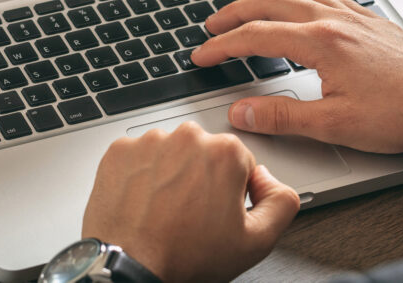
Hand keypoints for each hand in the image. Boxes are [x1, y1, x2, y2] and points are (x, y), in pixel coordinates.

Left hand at [82, 121, 299, 281]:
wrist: (130, 266)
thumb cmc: (184, 256)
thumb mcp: (256, 242)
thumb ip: (282, 202)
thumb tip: (271, 180)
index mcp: (225, 152)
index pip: (239, 162)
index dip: (232, 191)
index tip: (217, 211)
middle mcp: (188, 137)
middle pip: (204, 153)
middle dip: (202, 178)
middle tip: (191, 214)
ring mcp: (150, 141)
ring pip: (171, 153)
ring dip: (171, 174)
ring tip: (165, 210)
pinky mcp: (120, 150)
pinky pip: (139, 156)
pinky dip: (141, 174)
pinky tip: (144, 201)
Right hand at [192, 0, 402, 184]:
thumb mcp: (334, 124)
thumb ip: (281, 116)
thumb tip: (241, 113)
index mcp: (320, 42)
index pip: (256, 36)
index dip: (222, 46)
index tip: (202, 55)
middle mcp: (335, 20)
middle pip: (270, 2)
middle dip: (235, 13)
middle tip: (212, 25)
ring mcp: (355, 16)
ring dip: (265, 1)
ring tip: (248, 13)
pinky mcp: (372, 21)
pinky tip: (303, 9)